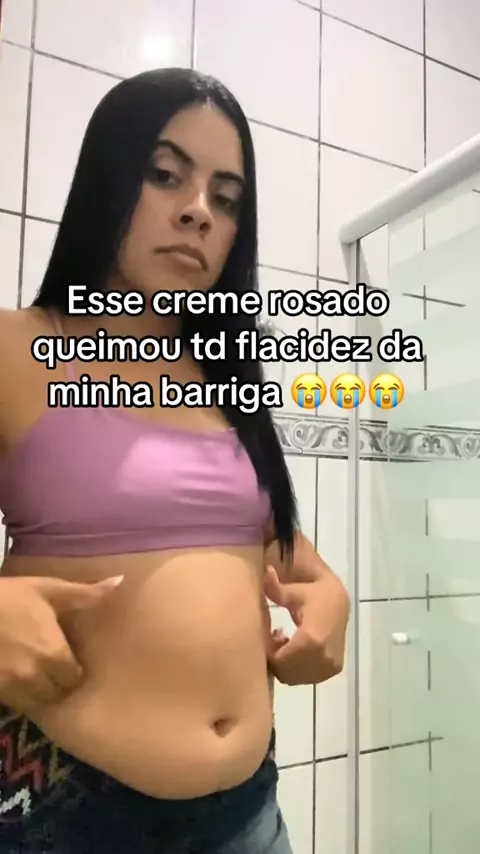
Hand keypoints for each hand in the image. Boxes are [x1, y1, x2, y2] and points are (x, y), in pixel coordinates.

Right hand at [0, 574, 122, 713]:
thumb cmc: (9, 597)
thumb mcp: (47, 590)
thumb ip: (85, 593)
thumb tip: (119, 581)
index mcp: (53, 653)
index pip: (73, 679)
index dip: (71, 670)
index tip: (67, 660)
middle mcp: (34, 676)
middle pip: (56, 695)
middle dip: (56, 684)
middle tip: (51, 668)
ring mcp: (11, 687)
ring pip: (34, 703)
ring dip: (36, 692)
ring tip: (32, 674)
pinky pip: (12, 703)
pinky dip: (15, 694)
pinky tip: (12, 676)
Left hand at [264, 565, 348, 685]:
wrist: (339, 601)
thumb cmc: (314, 593)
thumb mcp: (294, 590)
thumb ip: (276, 588)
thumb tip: (266, 572)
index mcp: (313, 639)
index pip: (281, 660)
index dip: (269, 652)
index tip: (269, 635)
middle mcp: (324, 658)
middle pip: (286, 671)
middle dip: (276, 658)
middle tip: (275, 637)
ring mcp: (330, 666)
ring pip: (295, 677)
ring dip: (286, 663)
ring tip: (286, 640)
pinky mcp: (333, 669)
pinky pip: (306, 677)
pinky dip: (297, 666)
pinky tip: (296, 647)